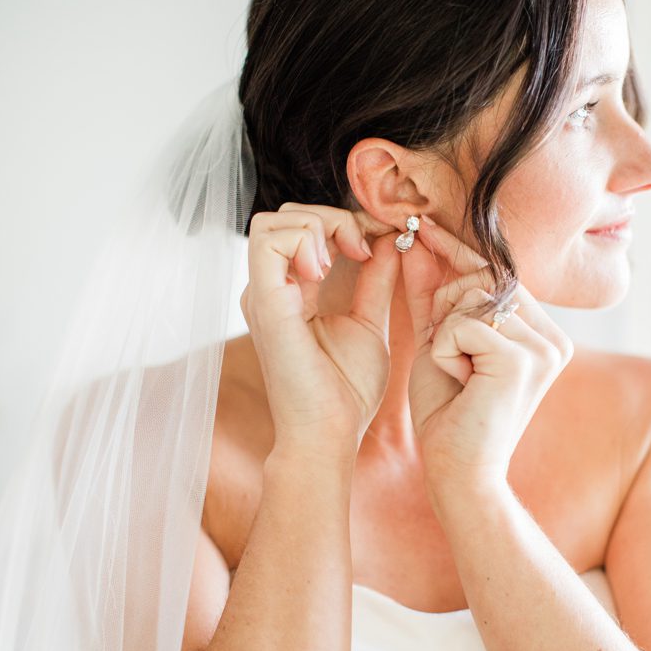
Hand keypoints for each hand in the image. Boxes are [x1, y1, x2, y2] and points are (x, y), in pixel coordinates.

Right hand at [241, 203, 400, 453]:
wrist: (329, 434)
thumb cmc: (346, 391)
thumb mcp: (368, 322)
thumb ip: (374, 281)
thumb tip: (387, 242)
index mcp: (292, 291)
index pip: (306, 229)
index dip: (346, 221)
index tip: (382, 239)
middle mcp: (271, 288)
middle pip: (286, 216)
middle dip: (332, 217)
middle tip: (365, 247)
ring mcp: (262, 294)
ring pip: (273, 221)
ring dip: (318, 225)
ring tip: (346, 256)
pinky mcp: (264, 303)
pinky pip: (268, 243)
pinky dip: (303, 241)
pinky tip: (326, 271)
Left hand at [399, 219, 572, 490]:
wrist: (459, 473)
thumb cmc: (449, 416)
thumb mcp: (439, 344)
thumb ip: (434, 295)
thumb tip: (420, 242)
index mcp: (543, 335)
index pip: (500, 275)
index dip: (459, 251)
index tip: (422, 226)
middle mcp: (554, 338)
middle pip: (485, 279)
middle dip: (447, 307)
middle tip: (450, 358)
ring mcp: (545, 347)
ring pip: (473, 297)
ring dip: (445, 334)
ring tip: (459, 375)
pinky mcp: (525, 359)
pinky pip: (465, 323)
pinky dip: (445, 350)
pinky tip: (460, 383)